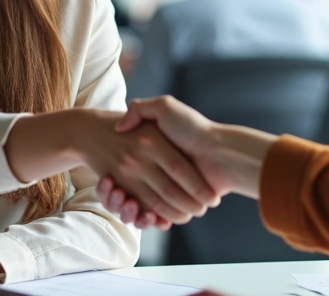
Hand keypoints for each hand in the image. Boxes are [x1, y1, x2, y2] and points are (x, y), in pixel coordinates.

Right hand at [101, 96, 277, 227]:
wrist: (222, 153)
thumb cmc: (193, 128)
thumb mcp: (164, 108)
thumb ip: (139, 109)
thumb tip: (120, 127)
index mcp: (151, 153)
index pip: (123, 169)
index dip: (111, 180)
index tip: (105, 181)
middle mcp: (156, 172)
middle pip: (126, 191)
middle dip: (117, 199)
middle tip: (114, 193)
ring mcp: (166, 190)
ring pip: (138, 207)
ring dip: (128, 211)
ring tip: (125, 203)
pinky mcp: (177, 205)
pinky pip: (156, 217)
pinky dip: (148, 220)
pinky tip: (143, 215)